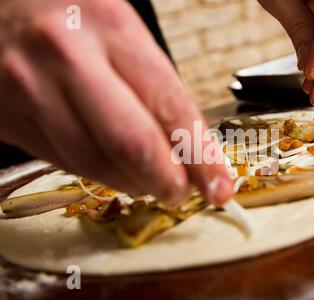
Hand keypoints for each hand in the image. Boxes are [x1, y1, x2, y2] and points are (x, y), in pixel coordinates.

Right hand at [0, 0, 232, 204]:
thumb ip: (155, 85)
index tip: (219, 187)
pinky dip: (100, 174)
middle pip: (131, 143)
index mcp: (111, 26)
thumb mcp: (120, 29)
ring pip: (96, 163)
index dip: (200, 156)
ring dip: (133, 183)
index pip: (170, 105)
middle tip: (182, 193)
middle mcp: (68, 57)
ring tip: (151, 180)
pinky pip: (65, 162)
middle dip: (166, 181)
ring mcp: (31, 89)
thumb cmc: (69, 15)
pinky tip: (116, 169)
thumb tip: (189, 147)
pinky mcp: (9, 118)